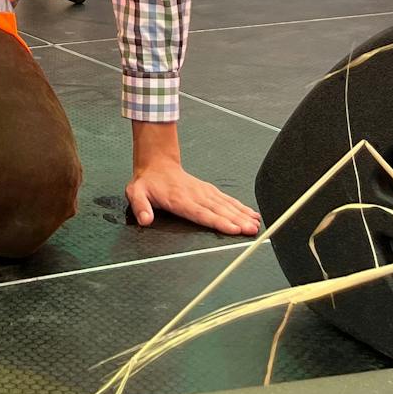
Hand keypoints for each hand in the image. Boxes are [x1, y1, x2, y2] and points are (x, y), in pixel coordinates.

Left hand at [126, 158, 260, 236]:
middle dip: (237, 220)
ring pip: (226, 204)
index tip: (234, 228)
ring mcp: (203, 191)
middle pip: (219, 210)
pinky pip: (226, 198)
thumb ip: (141, 206)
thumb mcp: (136, 193)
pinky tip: (251, 213)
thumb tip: (145, 220)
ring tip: (256, 224)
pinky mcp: (208, 190)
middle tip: (252, 230)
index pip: (201, 213)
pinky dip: (240, 206)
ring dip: (242, 214)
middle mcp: (195, 195)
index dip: (218, 221)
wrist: (157, 163)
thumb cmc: (147, 182)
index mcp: (179, 199)